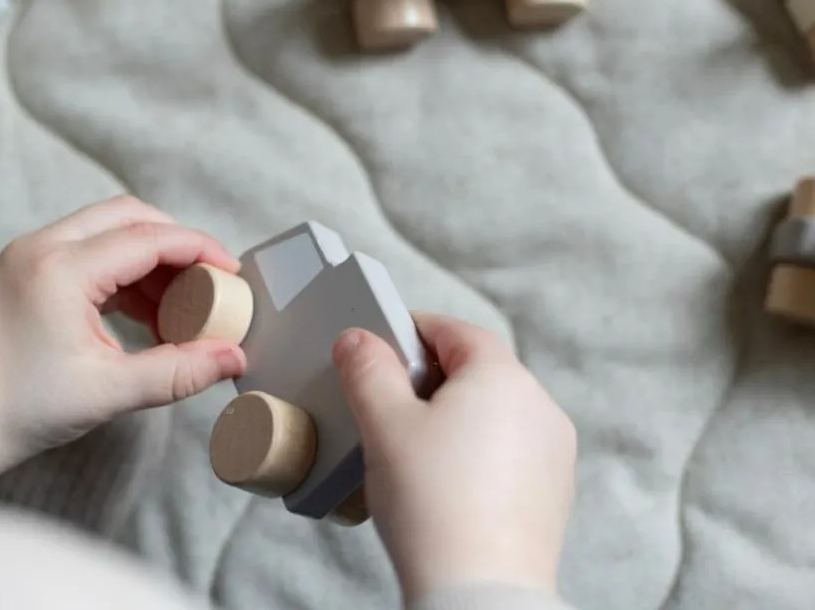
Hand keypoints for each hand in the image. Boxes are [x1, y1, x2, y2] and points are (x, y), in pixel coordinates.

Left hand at [0, 196, 245, 486]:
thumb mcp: (106, 392)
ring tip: (182, 302)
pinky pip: (90, 247)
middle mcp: (41, 247)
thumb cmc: (16, 411)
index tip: (231, 270)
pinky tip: (147, 308)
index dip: (197, 248)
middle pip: (129, 215)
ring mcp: (29, 252)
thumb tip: (233, 357)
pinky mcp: (27, 265)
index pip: (147, 238)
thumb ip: (176, 372)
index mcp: (59, 271)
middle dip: (177, 242)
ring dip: (151, 255)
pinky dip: (126, 268)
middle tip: (210, 279)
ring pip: (109, 227)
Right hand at [333, 315, 575, 602]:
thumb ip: (367, 369)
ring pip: (493, 411)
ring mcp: (552, 451)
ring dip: (453, 416)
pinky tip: (444, 484)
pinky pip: (508, 451)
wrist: (479, 596)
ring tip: (412, 451)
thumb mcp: (382, 424)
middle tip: (386, 403)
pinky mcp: (553, 491)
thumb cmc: (434, 508)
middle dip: (429, 378)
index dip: (410, 331)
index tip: (379, 347)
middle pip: (475, 368)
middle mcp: (538, 405)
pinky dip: (477, 453)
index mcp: (502, 375)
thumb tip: (358, 340)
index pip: (453, 330)